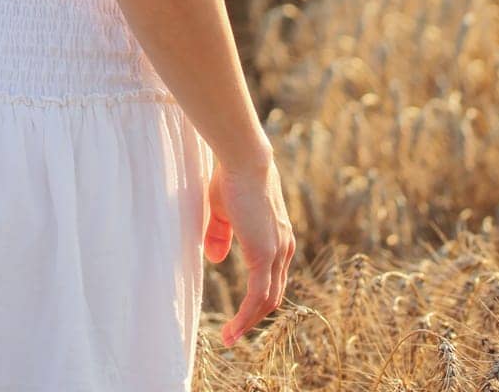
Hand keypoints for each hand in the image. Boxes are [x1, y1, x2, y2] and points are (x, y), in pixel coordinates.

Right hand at [204, 152, 295, 347]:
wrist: (244, 159)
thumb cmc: (232, 178)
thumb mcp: (223, 211)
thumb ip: (221, 235)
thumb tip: (215, 259)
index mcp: (277, 237)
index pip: (273, 278)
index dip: (258, 298)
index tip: (241, 314)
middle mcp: (283, 248)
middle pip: (273, 295)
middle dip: (254, 316)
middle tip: (234, 333)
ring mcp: (277, 252)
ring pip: (267, 300)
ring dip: (249, 322)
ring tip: (230, 338)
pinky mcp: (265, 255)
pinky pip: (257, 296)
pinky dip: (246, 316)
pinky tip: (232, 330)